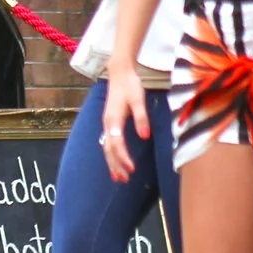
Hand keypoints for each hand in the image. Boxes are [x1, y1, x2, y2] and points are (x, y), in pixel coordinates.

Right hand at [99, 66, 147, 181]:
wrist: (119, 73)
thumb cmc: (130, 85)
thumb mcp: (139, 99)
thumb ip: (142, 118)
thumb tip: (145, 136)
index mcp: (113, 119)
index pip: (117, 143)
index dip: (123, 157)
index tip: (132, 168)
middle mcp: (107, 123)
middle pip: (109, 149)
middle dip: (116, 165)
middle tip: (124, 179)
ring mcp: (106, 124)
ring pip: (107, 148)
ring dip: (112, 163)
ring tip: (119, 177)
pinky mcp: (109, 123)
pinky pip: (108, 143)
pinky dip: (111, 155)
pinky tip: (115, 163)